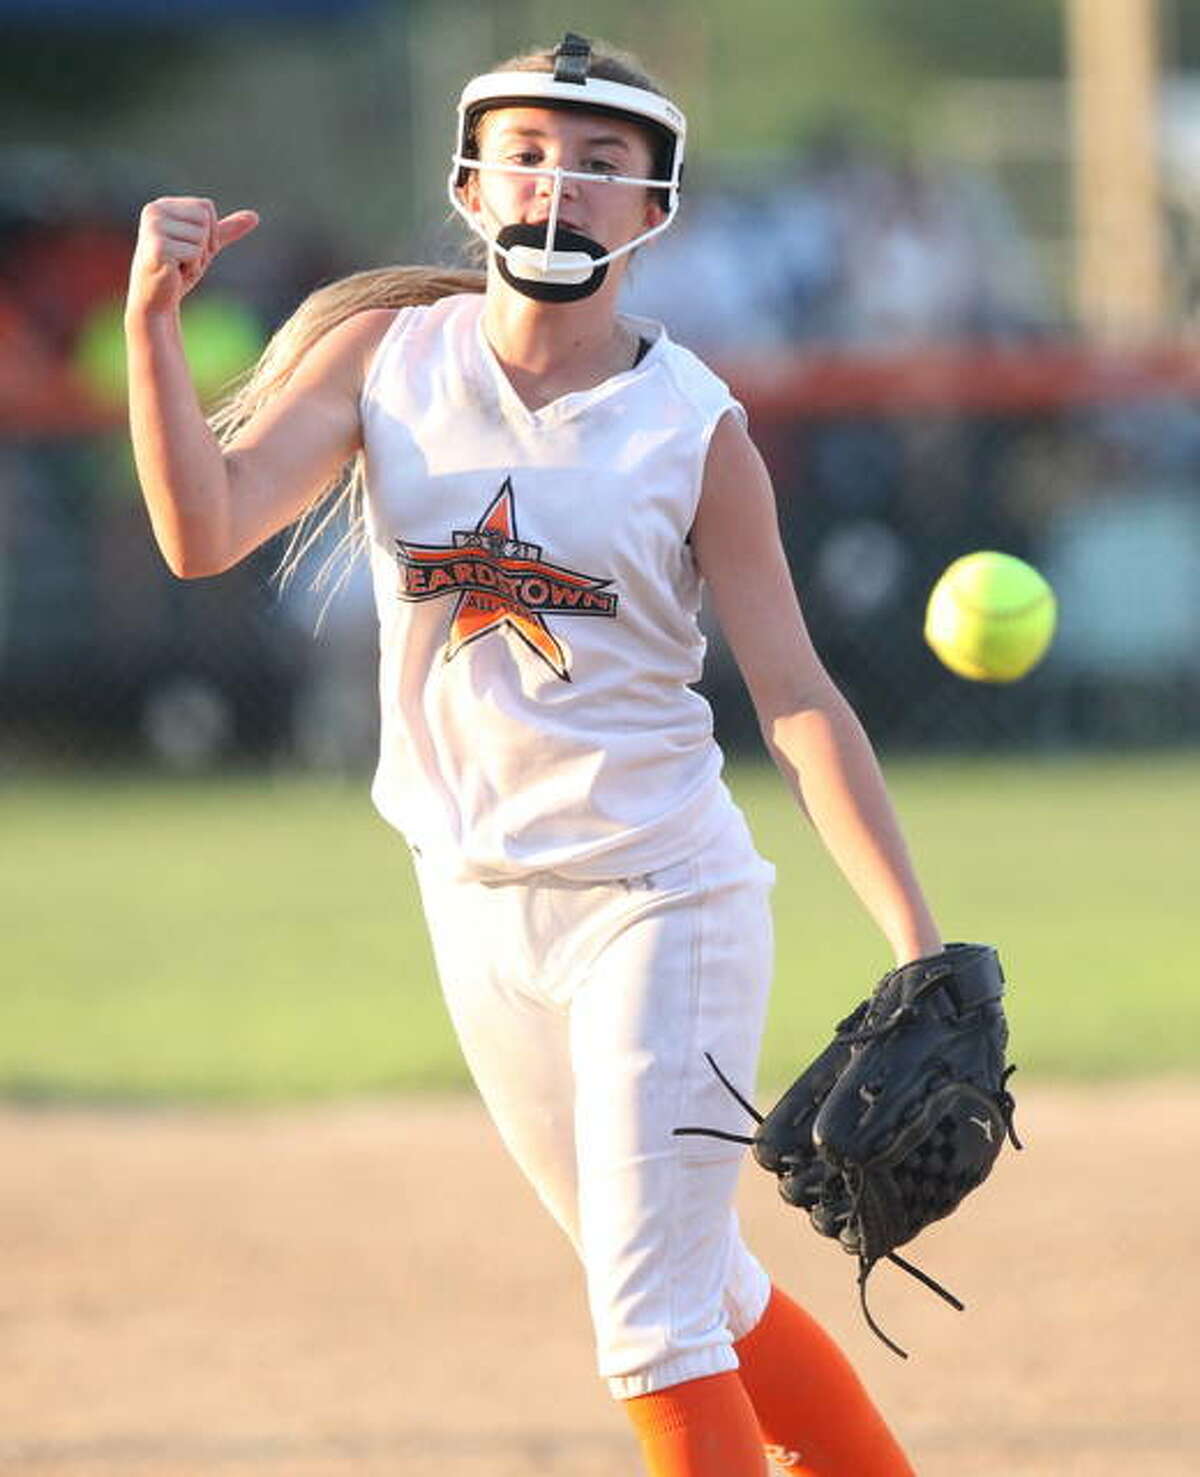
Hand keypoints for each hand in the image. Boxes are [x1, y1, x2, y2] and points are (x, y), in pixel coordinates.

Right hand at [126, 196, 258, 317]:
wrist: (158, 300)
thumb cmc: (179, 272)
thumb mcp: (205, 246)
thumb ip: (226, 230)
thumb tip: (255, 216)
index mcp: (162, 205)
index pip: (206, 207)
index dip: (210, 232)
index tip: (190, 247)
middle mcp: (154, 211)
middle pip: (205, 219)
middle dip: (205, 245)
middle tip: (185, 260)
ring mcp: (154, 228)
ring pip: (201, 237)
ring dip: (198, 259)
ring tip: (178, 267)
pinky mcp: (158, 248)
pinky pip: (195, 253)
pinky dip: (192, 268)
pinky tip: (175, 273)